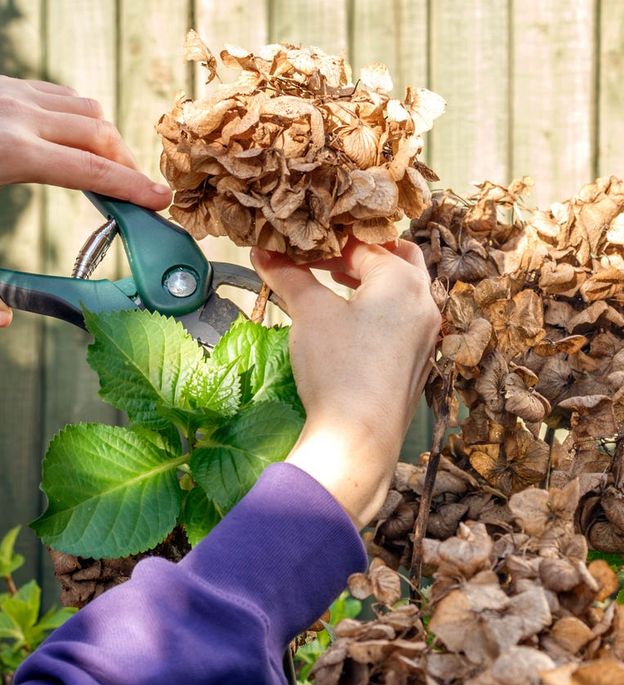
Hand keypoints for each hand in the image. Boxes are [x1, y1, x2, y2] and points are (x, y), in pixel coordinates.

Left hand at [0, 76, 171, 326]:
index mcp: (10, 153)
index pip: (91, 170)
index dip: (134, 187)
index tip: (162, 200)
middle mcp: (16, 116)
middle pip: (99, 136)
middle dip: (128, 166)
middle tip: (141, 198)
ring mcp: (10, 94)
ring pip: (86, 111)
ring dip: (108, 142)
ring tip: (115, 175)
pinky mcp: (2, 85)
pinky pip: (62, 97)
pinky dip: (83, 121)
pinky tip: (80, 146)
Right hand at [250, 239, 439, 526]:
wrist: (359, 436)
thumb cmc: (337, 366)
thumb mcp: (310, 313)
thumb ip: (287, 275)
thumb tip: (260, 252)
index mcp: (402, 280)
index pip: (363, 246)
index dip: (328, 244)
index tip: (301, 248)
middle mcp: (423, 302)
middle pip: (399, 258)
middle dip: (363, 254)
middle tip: (330, 258)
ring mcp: (426, 334)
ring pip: (405, 290)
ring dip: (374, 281)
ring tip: (339, 284)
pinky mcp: (418, 361)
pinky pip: (404, 319)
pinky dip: (382, 309)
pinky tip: (355, 325)